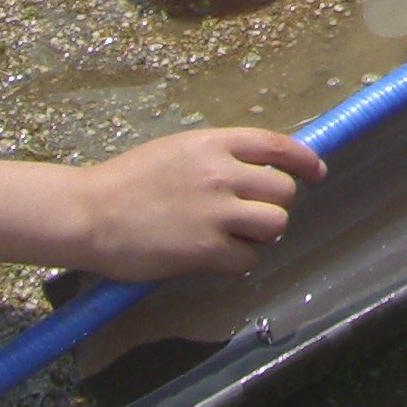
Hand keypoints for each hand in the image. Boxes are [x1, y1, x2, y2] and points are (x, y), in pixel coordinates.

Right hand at [75, 126, 324, 279]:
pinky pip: (247, 259)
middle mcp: (222, 174)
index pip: (279, 146)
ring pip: (274, 224)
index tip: (316, 173)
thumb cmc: (127, 182)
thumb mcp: (178, 151)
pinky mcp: (204, 249)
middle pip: (283, 191)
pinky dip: (238, 262)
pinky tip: (218, 258)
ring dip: (261, 234)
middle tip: (254, 216)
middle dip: (275, 205)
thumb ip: (218, 157)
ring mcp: (215, 212)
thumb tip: (255, 170)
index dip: (305, 161)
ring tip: (237, 237)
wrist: (90, 213)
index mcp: (215, 144)